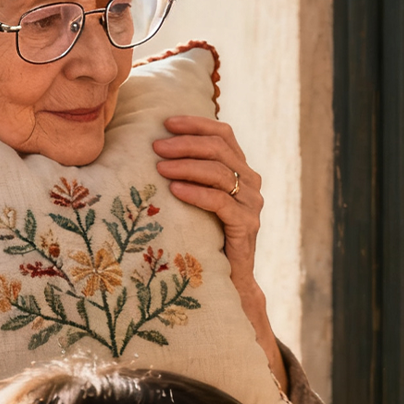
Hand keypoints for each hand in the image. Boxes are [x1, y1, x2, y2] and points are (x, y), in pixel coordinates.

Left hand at [153, 117, 286, 389]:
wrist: (227, 281)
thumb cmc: (202, 237)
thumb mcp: (194, 200)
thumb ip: (187, 174)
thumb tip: (150, 147)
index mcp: (241, 171)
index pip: (224, 134)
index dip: (196, 124)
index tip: (166, 121)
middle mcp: (251, 184)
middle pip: (221, 149)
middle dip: (186, 144)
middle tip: (155, 146)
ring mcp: (252, 205)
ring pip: (221, 172)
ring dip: (187, 165)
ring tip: (159, 166)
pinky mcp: (247, 227)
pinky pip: (222, 202)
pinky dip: (197, 191)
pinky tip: (175, 189)